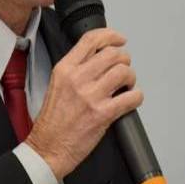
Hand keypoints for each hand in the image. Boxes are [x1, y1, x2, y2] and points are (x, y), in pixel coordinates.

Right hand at [26, 27, 142, 179]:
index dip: (111, 35)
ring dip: (131, 78)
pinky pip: (131, 97)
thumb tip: (99, 59)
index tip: (119, 39)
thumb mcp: (57, 84)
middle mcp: (77, 79)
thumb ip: (76, 69)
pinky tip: (131, 99)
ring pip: (124, 72)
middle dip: (124, 60)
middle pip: (112, 54)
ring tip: (126, 85)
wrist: (48, 148)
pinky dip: (136, 96)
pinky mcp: (103, 114)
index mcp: (65, 69)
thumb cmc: (53, 122)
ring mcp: (91, 96)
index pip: (91, 40)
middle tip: (122, 70)